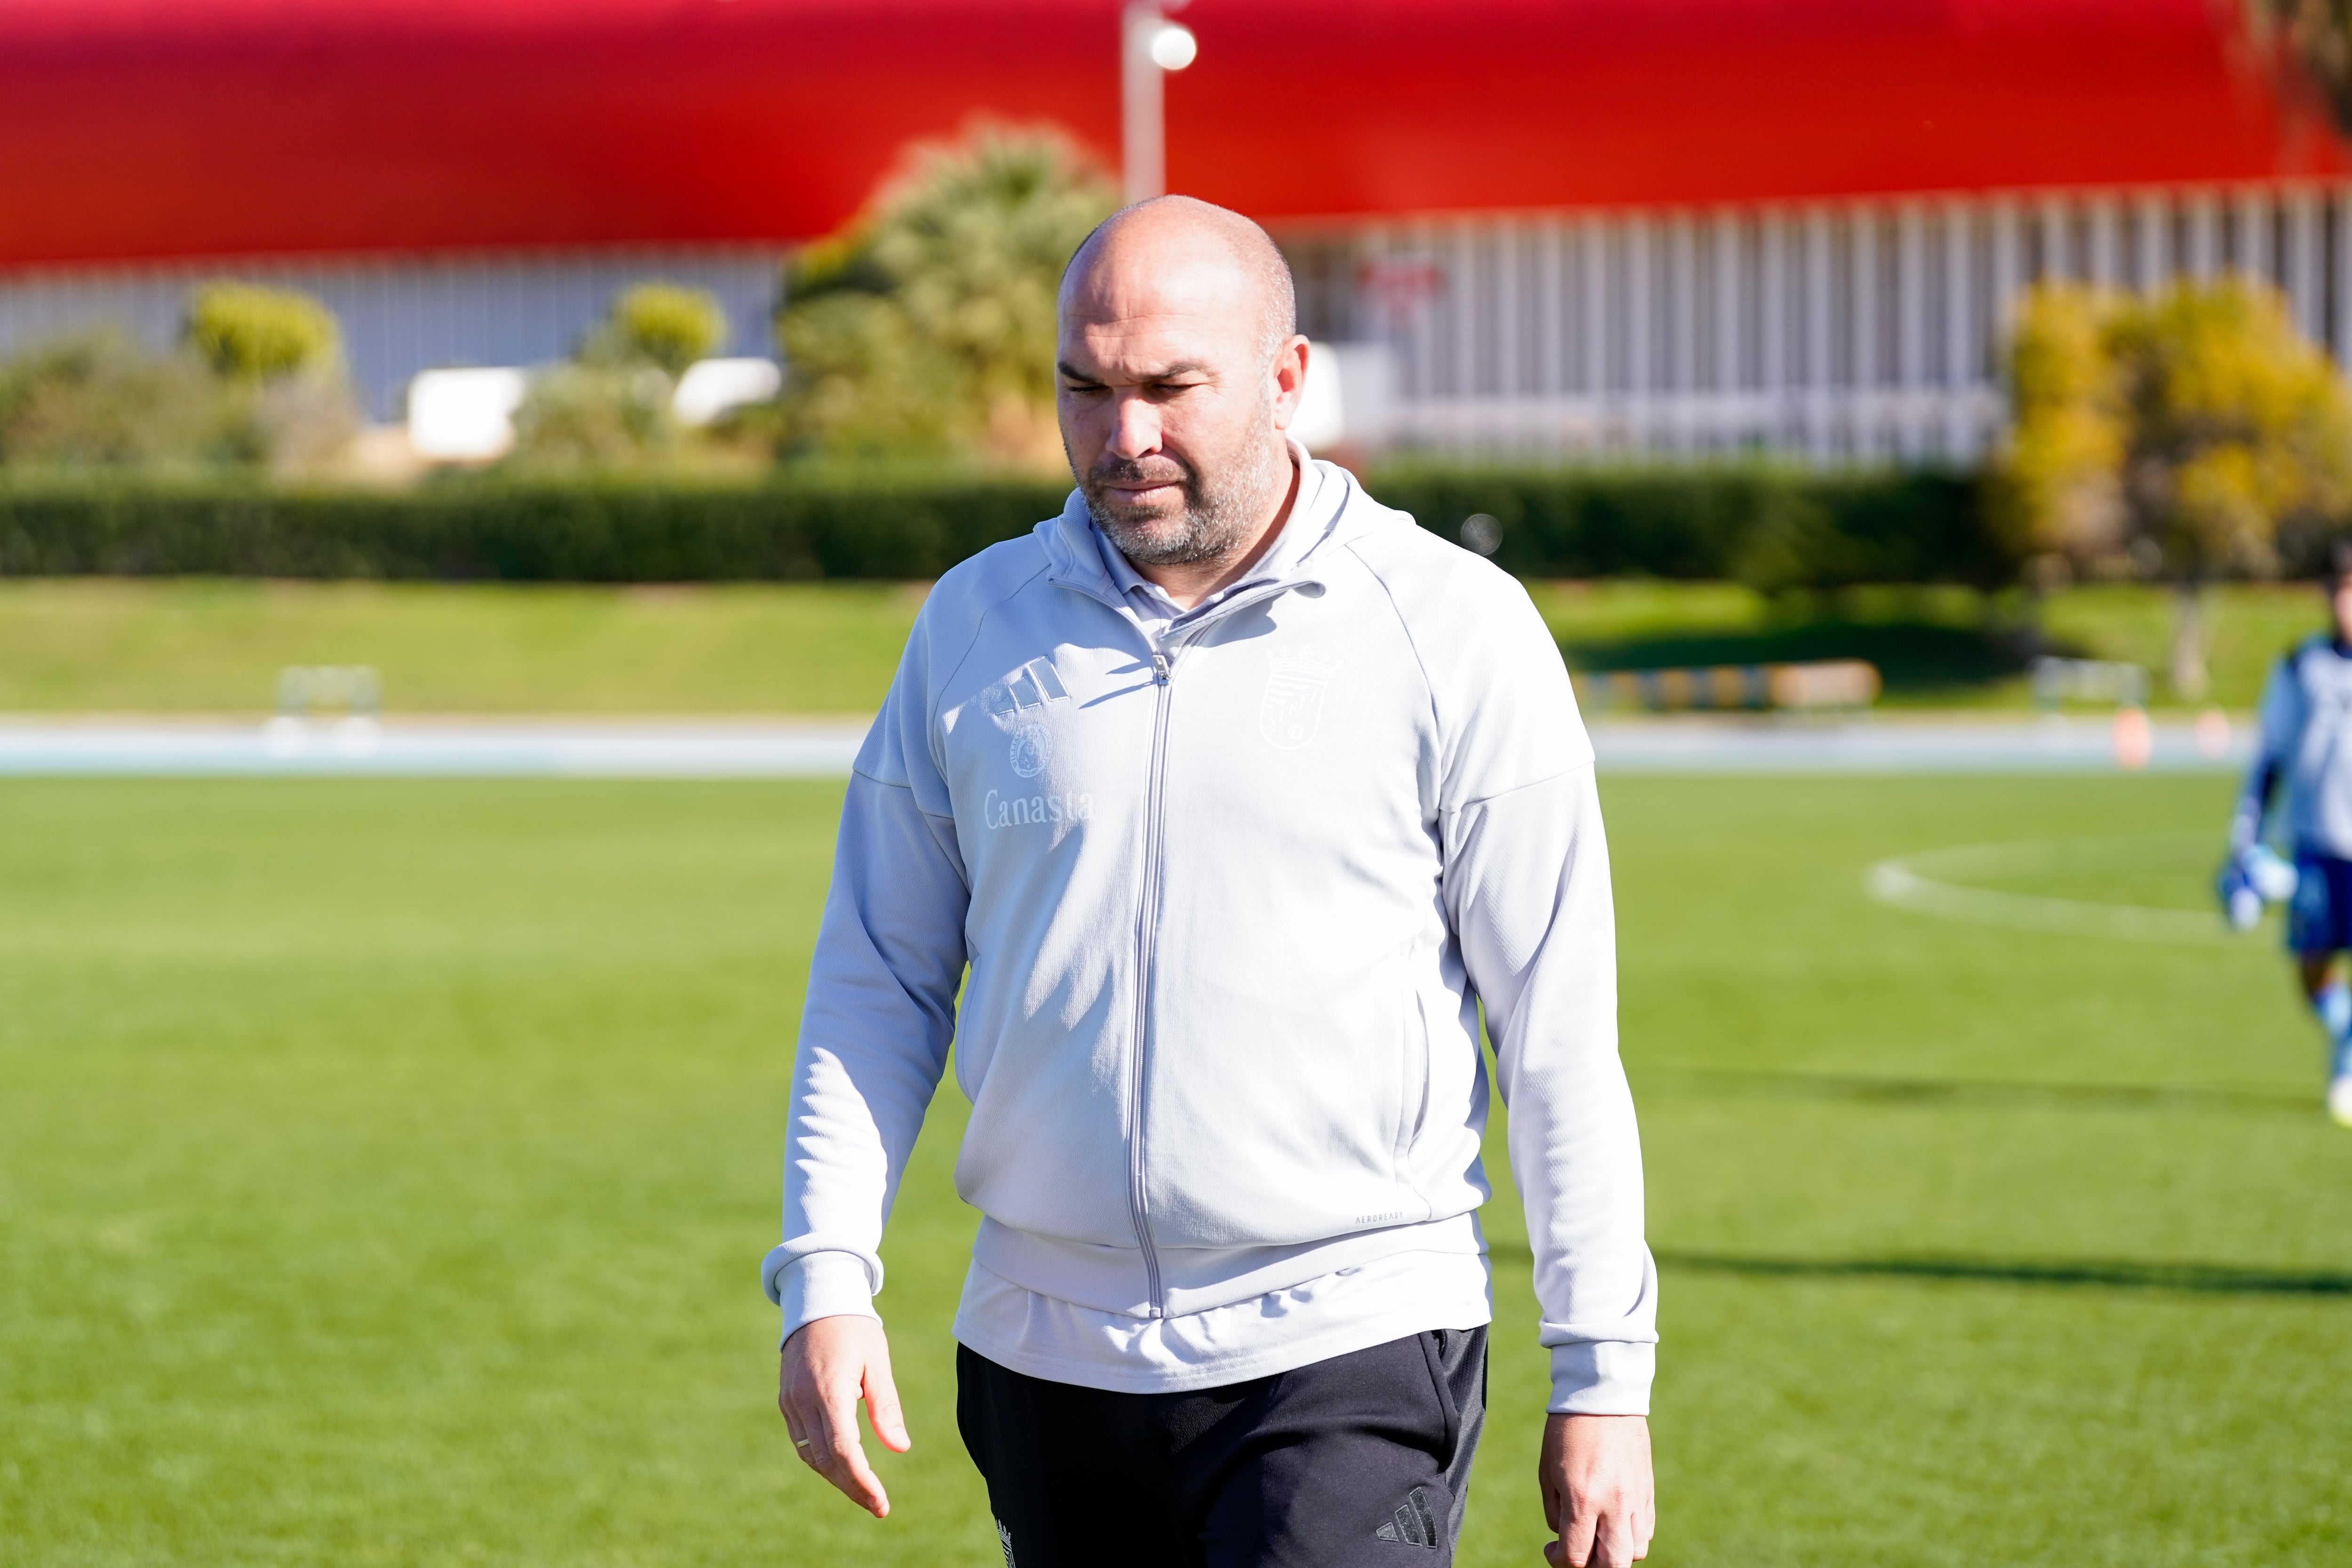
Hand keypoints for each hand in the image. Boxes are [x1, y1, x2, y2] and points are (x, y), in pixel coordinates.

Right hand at [778, 1314, 910, 1517]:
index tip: (881, 1503)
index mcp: (829, 1391)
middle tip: (878, 1506)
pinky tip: (842, 1466)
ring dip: (836, 1477)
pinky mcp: (786, 1400)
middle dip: (852, 1487)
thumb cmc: (855, 1329)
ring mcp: (790, 1402)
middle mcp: (803, 1401)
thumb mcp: (877, 1363)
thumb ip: (886, 1407)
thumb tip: (901, 1448)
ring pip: (810, 1455)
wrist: (817, 1300)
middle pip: (825, 1460)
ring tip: (864, 1491)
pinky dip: (821, 1459)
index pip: (843, 1451)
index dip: (861, 1482)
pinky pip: (801, 1441)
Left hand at [1539, 1413, 1652, 1567]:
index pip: (1576, 1555)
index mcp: (1583, 1498)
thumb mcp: (1549, 1471)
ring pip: (1636, 1551)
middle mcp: (1615, 1503)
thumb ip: (1556, 1511)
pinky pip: (1646, 1529)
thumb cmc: (1567, 1430)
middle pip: (1614, 1564)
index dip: (1560, 1562)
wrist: (1604, 1395)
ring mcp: (1636, 1498)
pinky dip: (1631, 1536)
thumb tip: (1565, 1538)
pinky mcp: (1648, 1490)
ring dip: (1615, 1554)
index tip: (1551, 1550)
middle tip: (1577, 1553)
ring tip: (1597, 1536)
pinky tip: (1613, 1521)